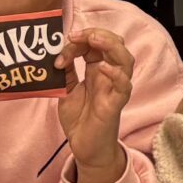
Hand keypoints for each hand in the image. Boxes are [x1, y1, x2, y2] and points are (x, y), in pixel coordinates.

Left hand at [60, 24, 133, 182]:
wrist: (84, 149)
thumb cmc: (80, 120)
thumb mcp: (66, 90)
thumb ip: (65, 72)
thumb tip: (56, 52)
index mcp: (98, 70)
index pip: (95, 44)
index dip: (81, 39)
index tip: (63, 43)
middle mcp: (109, 76)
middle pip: (115, 44)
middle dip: (98, 34)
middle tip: (76, 36)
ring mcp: (114, 89)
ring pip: (126, 60)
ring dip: (111, 45)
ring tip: (94, 40)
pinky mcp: (115, 105)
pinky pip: (123, 86)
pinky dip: (116, 74)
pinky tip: (102, 68)